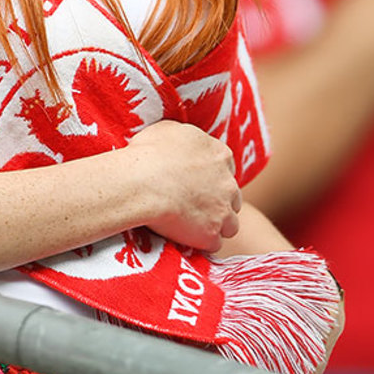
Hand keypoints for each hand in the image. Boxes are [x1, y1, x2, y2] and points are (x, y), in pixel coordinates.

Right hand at [123, 121, 240, 252]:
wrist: (141, 183)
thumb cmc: (149, 153)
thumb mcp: (169, 129)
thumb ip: (186, 137)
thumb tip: (184, 141)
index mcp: (220, 155)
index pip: (227, 169)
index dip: (211, 177)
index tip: (197, 182)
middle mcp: (228, 183)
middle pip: (232, 198)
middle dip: (218, 202)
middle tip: (194, 205)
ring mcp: (223, 211)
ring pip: (230, 224)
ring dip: (215, 225)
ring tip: (193, 226)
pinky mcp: (211, 235)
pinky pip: (213, 244)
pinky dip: (202, 243)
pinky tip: (185, 238)